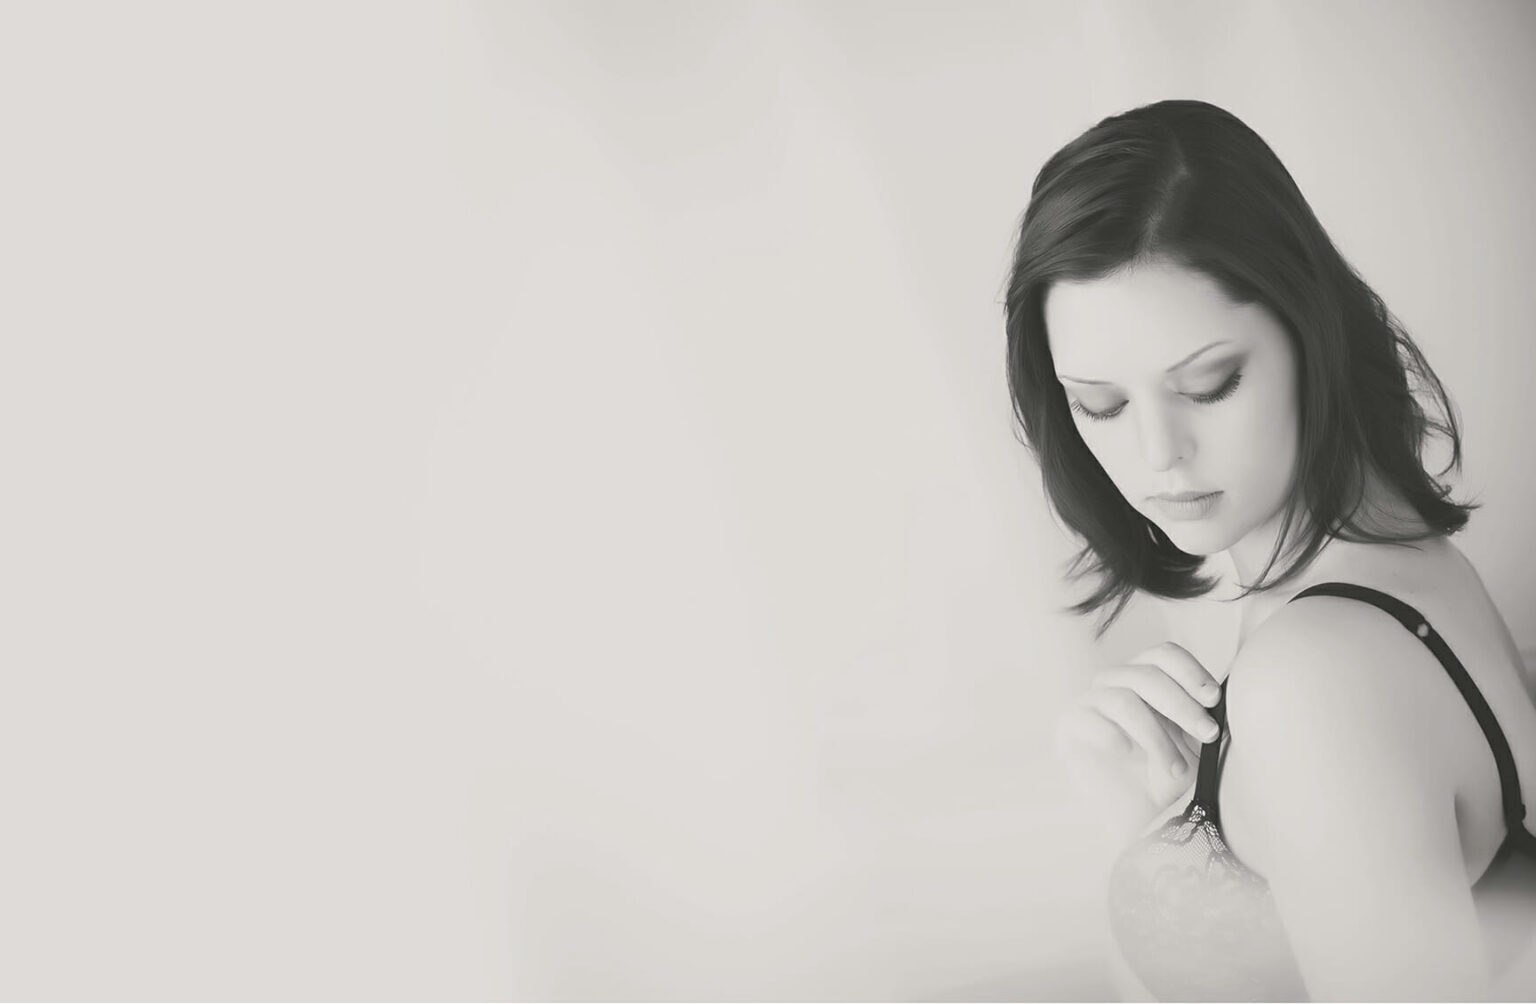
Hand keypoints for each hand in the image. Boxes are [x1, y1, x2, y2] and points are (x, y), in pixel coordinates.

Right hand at [1054, 641, 1223, 817]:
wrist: (1136, 817)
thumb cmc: (1167, 777)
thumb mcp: (1194, 742)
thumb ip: (1202, 712)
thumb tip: (1222, 695)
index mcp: (1146, 678)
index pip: (1164, 655)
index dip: (1190, 671)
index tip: (1214, 699)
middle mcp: (1115, 683)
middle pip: (1147, 675)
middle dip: (1183, 705)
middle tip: (1208, 734)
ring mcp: (1090, 701)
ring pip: (1124, 700)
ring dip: (1157, 736)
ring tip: (1176, 769)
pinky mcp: (1070, 724)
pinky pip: (1089, 718)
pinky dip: (1113, 735)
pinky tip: (1127, 753)